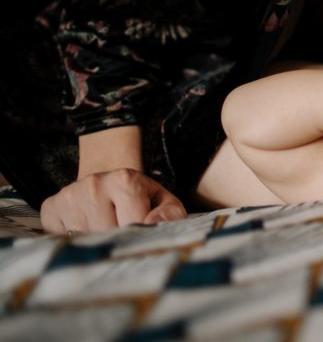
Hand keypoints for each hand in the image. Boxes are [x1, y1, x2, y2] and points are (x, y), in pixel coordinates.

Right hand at [40, 168, 185, 233]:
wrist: (110, 183)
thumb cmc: (142, 199)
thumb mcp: (164, 202)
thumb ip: (170, 215)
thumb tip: (153, 224)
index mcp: (126, 180)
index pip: (135, 224)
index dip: (141, 236)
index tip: (143, 235)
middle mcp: (94, 184)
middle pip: (108, 235)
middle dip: (119, 242)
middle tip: (125, 233)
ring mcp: (69, 196)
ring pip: (86, 242)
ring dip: (98, 244)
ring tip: (107, 231)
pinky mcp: (51, 208)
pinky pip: (62, 241)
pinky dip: (76, 243)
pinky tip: (87, 231)